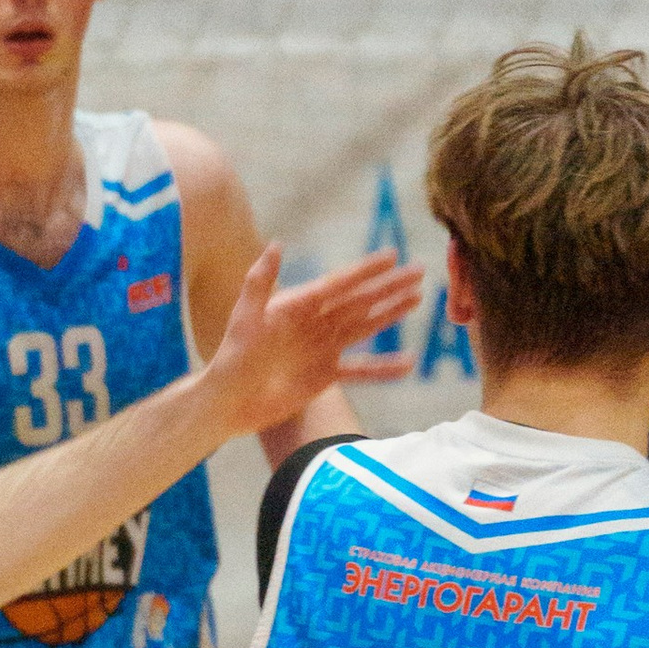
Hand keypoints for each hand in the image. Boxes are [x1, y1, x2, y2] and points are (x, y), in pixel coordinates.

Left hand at [203, 245, 425, 436]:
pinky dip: (384, 368)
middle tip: (420, 270)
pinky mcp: (325, 375)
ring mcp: (323, 348)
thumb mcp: (245, 318)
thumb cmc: (232, 358)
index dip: (366, 270)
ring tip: (417, 298)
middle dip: (389, 286)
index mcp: (298, 305)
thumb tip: (276, 244)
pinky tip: (408, 364)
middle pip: (360, 301)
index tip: (392, 255)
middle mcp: (315, 323)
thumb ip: (259, 283)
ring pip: (365, 327)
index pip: (339, 284)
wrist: (229, 403)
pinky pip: (361, 370)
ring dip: (391, 314)